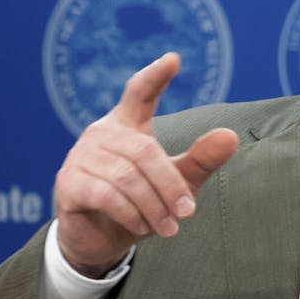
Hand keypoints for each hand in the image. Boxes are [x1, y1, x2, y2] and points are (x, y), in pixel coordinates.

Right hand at [53, 53, 238, 277]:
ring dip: (153, 206)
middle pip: (144, 150)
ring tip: (169, 228)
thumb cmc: (141, 203)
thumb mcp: (177, 182)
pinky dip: (130, 213)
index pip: (139, 92)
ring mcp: (81, 156)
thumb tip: (231, 136)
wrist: (99, 240)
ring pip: (127, 176)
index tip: (173, 59)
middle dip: (170, 184)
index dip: (155, 76)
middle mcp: (101, 133)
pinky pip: (106, 194)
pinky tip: (142, 228)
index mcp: (127, 123)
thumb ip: (201, 160)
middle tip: (187, 212)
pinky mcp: (69, 182)